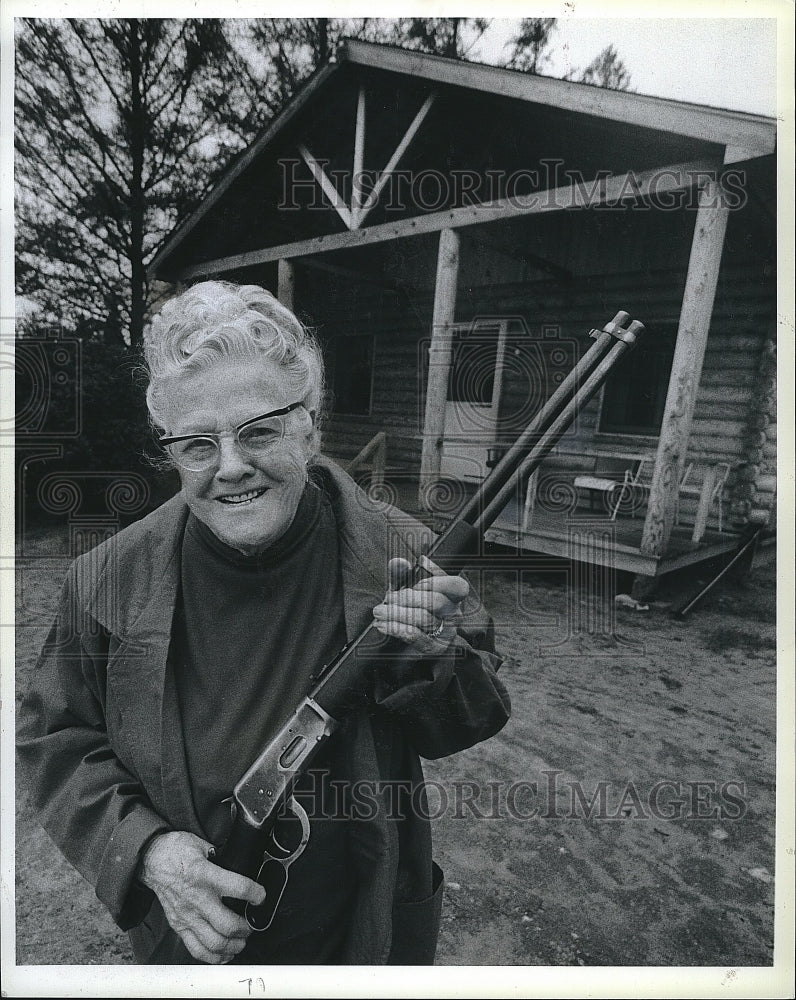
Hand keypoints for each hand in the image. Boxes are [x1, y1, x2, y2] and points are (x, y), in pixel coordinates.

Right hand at [137, 830, 264, 963]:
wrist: (151, 859)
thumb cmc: (177, 850)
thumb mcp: (202, 844)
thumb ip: (221, 856)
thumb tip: (239, 861)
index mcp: (205, 874)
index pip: (239, 888)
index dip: (256, 894)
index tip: (262, 897)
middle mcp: (197, 898)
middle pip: (228, 924)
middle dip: (245, 929)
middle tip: (251, 926)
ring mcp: (187, 915)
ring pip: (214, 942)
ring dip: (232, 946)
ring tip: (241, 942)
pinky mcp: (178, 925)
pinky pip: (196, 948)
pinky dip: (213, 956)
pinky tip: (223, 954)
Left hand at [372, 556, 468, 656]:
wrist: (414, 637)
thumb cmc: (413, 606)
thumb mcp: (407, 588)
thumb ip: (402, 573)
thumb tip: (398, 562)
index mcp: (453, 595)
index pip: (459, 586)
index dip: (439, 583)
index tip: (417, 583)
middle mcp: (454, 613)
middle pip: (437, 602)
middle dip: (409, 598)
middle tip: (388, 597)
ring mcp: (447, 632)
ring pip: (423, 619)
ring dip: (396, 613)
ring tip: (378, 611)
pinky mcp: (434, 647)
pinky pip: (415, 637)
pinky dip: (396, 628)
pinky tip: (382, 625)